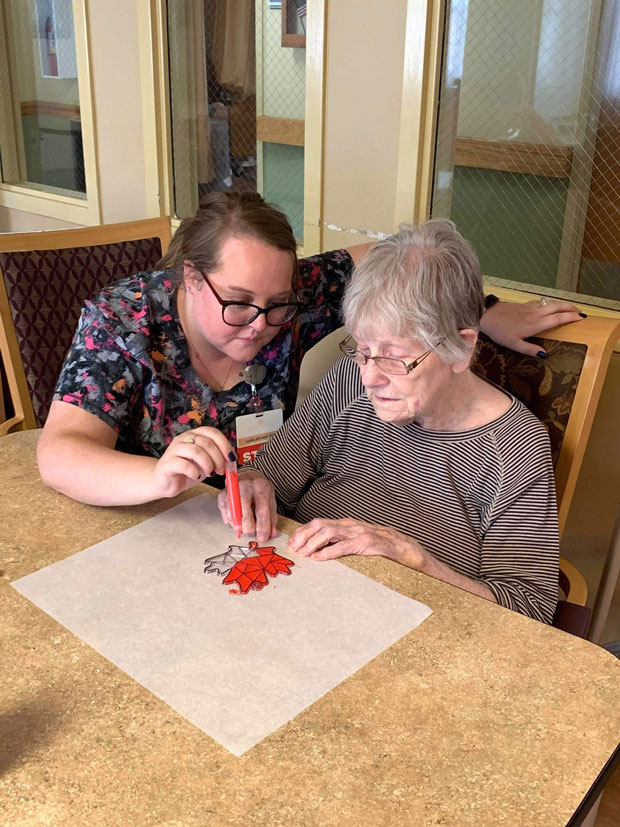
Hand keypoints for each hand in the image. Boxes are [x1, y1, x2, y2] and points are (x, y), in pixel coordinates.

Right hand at [152, 427, 233, 498]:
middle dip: (217, 458)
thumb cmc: (186, 470)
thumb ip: (217, 457)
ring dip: (207, 464)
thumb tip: (231, 456)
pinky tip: (196, 476)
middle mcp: (183, 438)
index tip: (231, 457)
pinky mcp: (167, 463)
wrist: (166, 482)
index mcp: (194, 435)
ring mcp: (174, 449)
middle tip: (220, 470)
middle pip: (206, 442)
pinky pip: (184, 465)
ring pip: (196, 451)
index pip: (212, 432)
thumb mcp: (206, 462)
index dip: (224, 444)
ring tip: (209, 473)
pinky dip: (194, 472)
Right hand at [217, 469, 277, 541]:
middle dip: (248, 528)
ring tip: (244, 524)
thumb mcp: (270, 500)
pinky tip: (237, 517)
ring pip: (232, 515)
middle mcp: (245, 485)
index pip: (261, 510)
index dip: (262, 526)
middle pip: (244, 512)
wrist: (248, 476)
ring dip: (238, 525)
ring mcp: (231, 489)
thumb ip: (271, 517)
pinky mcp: (221, 494)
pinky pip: (224, 514)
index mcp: (261, 486)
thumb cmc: (260, 490)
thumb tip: (271, 534)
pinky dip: (230, 520)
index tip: (262, 537)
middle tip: (251, 532)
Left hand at [288, 517, 424, 566]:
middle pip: (320, 524)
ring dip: (313, 542)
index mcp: (346, 524)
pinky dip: (328, 552)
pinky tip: (318, 558)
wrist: (404, 547)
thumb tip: (318, 551)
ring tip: (303, 553)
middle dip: (303, 535)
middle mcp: (350, 525)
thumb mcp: (356, 541)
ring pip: (329, 532)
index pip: (318, 523)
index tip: (292, 542)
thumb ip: (340, 542)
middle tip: (293, 548)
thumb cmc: (379, 547)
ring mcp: (358, 532)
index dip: (303, 531)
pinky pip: (343, 546)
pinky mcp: (366, 543)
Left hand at [480, 299, 585, 357]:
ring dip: (562, 304)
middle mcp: (536, 313)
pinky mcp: (525, 304)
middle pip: (558, 307)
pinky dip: (551, 303)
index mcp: (536, 324)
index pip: (559, 318)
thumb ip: (530, 349)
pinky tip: (550, 306)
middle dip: (571, 308)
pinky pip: (542, 302)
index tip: (581, 318)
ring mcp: (530, 307)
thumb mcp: (514, 344)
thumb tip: (545, 354)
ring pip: (551, 303)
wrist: (487, 315)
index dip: (571, 317)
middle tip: (580, 311)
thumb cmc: (500, 331)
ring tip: (570, 308)